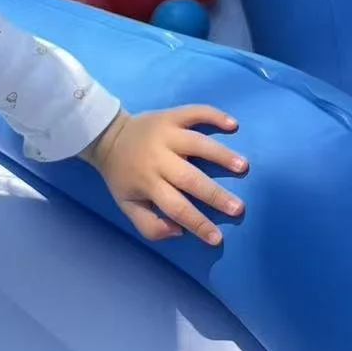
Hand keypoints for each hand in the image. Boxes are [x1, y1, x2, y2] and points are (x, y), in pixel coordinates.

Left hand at [84, 106, 245, 245]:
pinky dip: (214, 115)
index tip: (217, 238)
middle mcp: (158, 158)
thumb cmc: (123, 176)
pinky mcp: (170, 115)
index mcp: (147, 182)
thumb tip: (179, 231)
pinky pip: (194, 112)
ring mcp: (165, 133)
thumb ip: (149, 225)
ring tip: (242, 166)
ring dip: (220, 154)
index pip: (176, 207)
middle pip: (190, 178)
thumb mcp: (128, 205)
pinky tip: (233, 125)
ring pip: (196, 143)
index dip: (197, 223)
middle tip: (238, 208)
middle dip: (215, 194)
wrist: (108, 137)